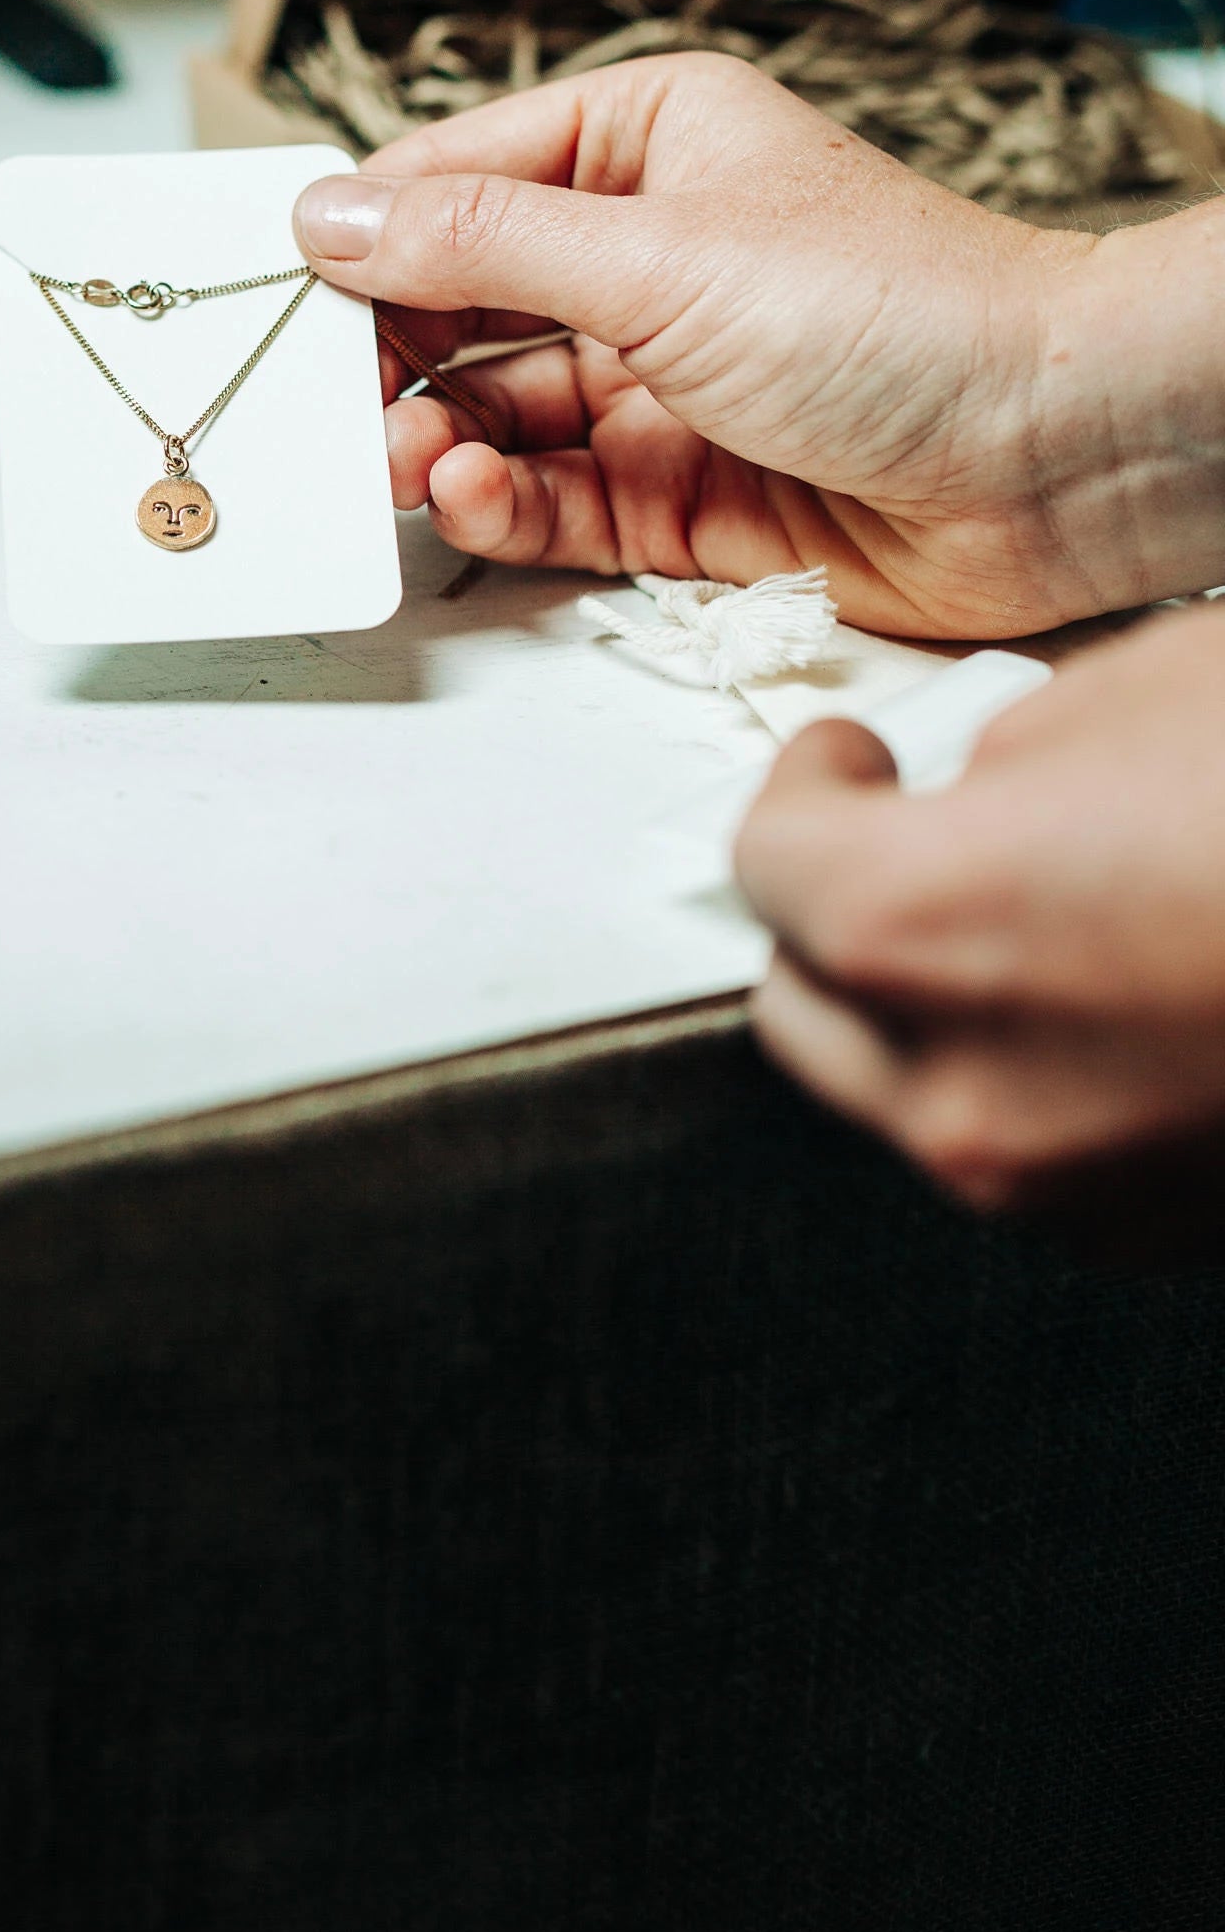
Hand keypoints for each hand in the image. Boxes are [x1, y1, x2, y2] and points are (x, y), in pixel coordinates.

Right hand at [292, 54, 1224, 635]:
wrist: (1063, 451)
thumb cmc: (899, 308)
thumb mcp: (660, 252)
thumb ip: (479, 242)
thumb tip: (329, 214)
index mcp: (644, 148)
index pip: (456, 179)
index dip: (362, 235)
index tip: (271, 292)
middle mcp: (646, 260)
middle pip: (460, 305)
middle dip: (385, 354)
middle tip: (319, 404)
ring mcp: (662, 382)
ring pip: (496, 412)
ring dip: (435, 439)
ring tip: (404, 463)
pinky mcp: (683, 498)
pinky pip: (553, 499)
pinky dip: (499, 505)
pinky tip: (469, 499)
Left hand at [736, 605, 1224, 1242]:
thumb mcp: (1136, 693)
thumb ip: (1004, 761)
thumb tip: (977, 794)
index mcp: (923, 930)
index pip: (770, 864)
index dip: (806, 789)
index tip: (848, 762)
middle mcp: (967, 1089)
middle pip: (810, 1002)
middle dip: (841, 916)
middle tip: (909, 837)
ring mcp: (1067, 1187)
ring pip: (919, 1094)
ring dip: (942, 1006)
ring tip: (1046, 911)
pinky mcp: (1161, 1237)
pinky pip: (1042, 1149)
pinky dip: (1047, 1074)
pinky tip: (1135, 992)